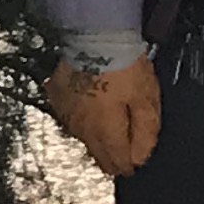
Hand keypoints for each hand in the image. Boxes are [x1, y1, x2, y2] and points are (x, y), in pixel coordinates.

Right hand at [43, 54, 161, 178]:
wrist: (94, 38)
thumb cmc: (125, 68)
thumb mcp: (147, 101)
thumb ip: (146, 134)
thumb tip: (140, 158)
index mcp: (105, 133)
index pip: (117, 163)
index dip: (130, 165)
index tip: (136, 161)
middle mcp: (81, 129)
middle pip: (98, 155)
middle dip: (113, 154)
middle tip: (126, 144)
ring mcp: (65, 114)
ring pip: (84, 137)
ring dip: (97, 135)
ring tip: (110, 119)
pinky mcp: (55, 98)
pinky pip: (70, 116)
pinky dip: (81, 115)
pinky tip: (91, 103)